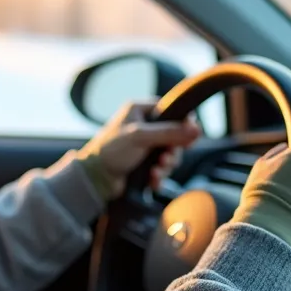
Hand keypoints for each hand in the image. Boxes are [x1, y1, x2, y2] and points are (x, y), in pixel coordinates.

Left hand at [76, 101, 200, 200]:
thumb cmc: (110, 150)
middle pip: (174, 136)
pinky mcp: (143, 163)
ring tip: (156, 171)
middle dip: (172, 151)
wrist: (93, 178)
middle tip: (166, 159)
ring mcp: (144, 145)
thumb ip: (169, 132)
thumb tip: (197, 129)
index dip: (182, 123)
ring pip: (169, 154)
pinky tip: (153, 180)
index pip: (170, 110)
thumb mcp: (140, 137)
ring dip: (167, 165)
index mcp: (139, 110)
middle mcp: (143, 125)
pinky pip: (161, 168)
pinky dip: (159, 176)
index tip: (190, 136)